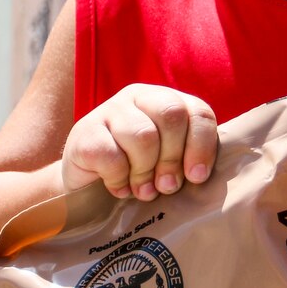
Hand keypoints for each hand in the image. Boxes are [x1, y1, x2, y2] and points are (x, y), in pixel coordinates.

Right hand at [61, 84, 217, 200]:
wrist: (86, 184)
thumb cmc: (138, 171)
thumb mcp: (168, 161)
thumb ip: (187, 158)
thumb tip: (198, 174)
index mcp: (168, 100)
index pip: (199, 112)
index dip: (202, 146)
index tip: (196, 177)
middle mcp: (140, 97)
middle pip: (172, 116)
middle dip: (173, 158)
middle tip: (166, 186)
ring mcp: (109, 109)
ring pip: (143, 135)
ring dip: (145, 172)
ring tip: (143, 190)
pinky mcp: (85, 132)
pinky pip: (112, 156)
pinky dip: (119, 179)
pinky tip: (119, 187)